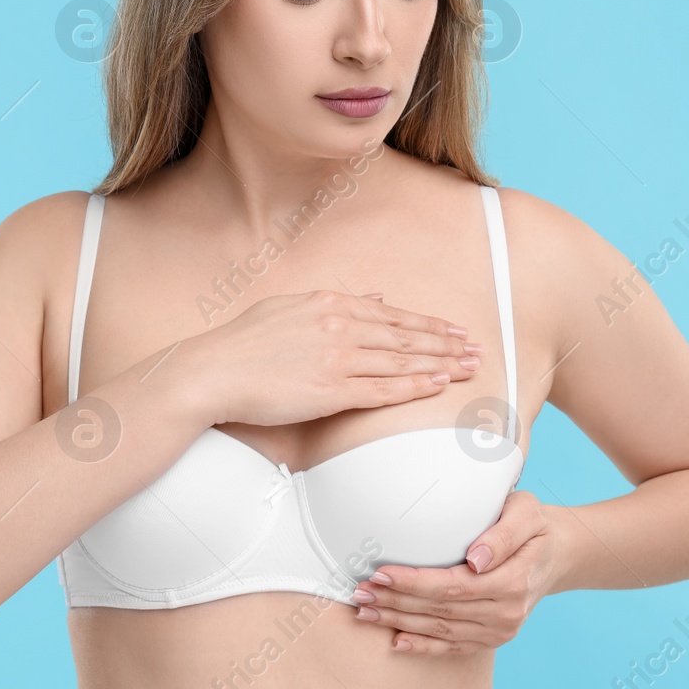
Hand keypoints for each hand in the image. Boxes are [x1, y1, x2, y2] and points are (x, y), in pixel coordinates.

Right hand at [187, 289, 481, 427]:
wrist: (212, 372)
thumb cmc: (243, 344)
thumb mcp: (288, 307)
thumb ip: (333, 303)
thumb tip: (374, 299)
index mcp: (329, 303)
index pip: (392, 315)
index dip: (427, 324)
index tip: (454, 330)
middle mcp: (339, 325)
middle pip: (405, 335)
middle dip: (446, 342)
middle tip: (477, 348)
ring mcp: (337, 357)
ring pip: (401, 360)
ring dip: (440, 363)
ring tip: (468, 367)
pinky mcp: (330, 390)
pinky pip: (383, 388)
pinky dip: (415, 385)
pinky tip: (438, 384)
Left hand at [350, 490, 557, 654]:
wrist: (557, 555)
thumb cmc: (536, 527)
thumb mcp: (527, 514)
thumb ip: (503, 534)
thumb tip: (476, 558)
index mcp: (513, 581)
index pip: (453, 585)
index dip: (414, 582)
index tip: (382, 573)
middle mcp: (507, 612)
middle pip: (440, 610)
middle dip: (396, 602)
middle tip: (360, 592)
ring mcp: (501, 630)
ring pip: (441, 629)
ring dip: (399, 621)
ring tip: (366, 611)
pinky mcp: (493, 639)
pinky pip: (453, 647)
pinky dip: (423, 646)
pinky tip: (396, 640)